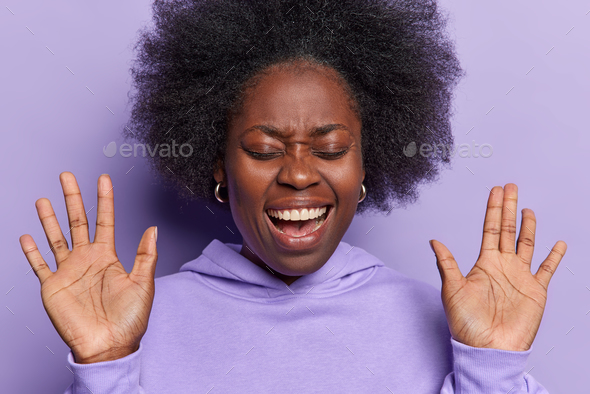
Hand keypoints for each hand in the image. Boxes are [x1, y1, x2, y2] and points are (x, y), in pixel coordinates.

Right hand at [19, 172, 157, 362]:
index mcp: (108, 256)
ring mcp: (69, 271)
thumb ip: (145, 255)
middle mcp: (87, 259)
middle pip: (77, 221)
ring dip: (49, 219)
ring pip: (56, 237)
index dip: (104, 199)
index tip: (103, 179)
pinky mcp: (53, 286)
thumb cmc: (129, 319)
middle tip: (67, 176)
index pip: (105, 220)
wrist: (109, 346)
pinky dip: (31, 251)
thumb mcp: (143, 284)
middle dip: (73, 198)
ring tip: (44, 199)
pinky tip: (26, 236)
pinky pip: (39, 265)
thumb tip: (153, 228)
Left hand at [431, 183, 566, 350]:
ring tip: (527, 209)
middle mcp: (502, 266)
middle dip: (509, 208)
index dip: (492, 209)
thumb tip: (433, 240)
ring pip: (526, 244)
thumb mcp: (452, 290)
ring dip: (528, 227)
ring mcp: (520, 277)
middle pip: (507, 230)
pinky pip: (547, 269)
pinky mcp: (536, 291)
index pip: (489, 229)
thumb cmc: (466, 324)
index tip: (495, 191)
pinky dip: (554, 257)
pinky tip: (558, 244)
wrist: (487, 348)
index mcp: (484, 263)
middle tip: (511, 187)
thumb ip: (446, 263)